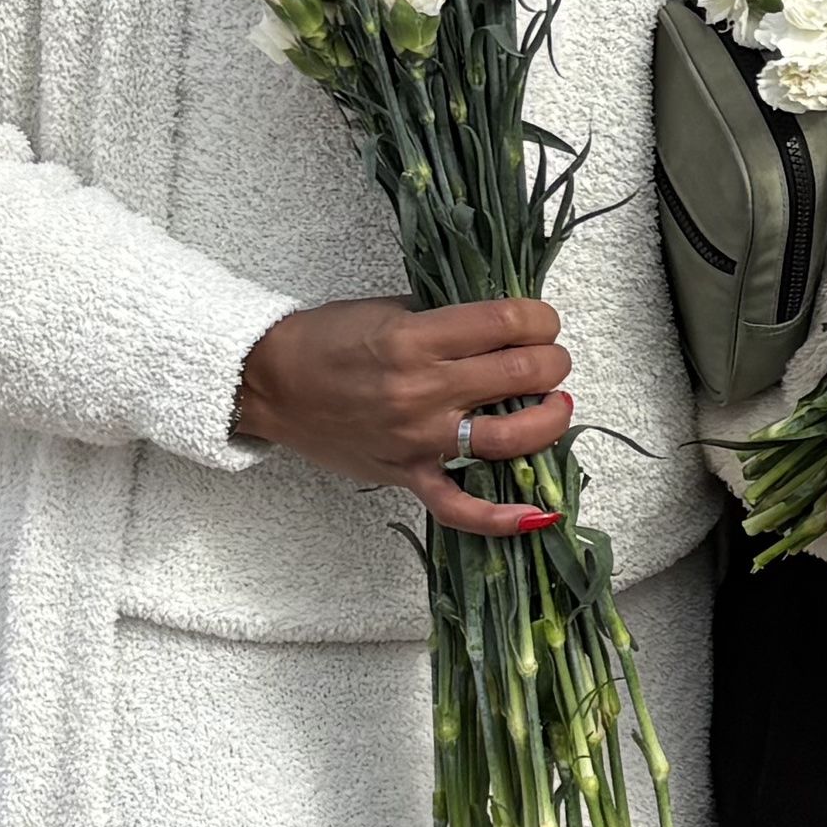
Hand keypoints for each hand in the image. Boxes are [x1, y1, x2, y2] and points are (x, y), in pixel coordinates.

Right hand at [234, 293, 571, 536]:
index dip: (541, 319)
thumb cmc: (324, 341)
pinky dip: (501, 517)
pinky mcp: (407, 474)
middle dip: (553, 361)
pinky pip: (459, 506)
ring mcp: (418, 438)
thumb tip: (501, 325)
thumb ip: (445, 318)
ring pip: (510, 437)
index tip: (543, 321)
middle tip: (551, 358)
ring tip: (557, 405)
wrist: (269, 383)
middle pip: (521, 375)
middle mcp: (423, 390)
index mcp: (416, 339)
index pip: (507, 324)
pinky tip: (539, 512)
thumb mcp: (387, 308)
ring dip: (550, 419)